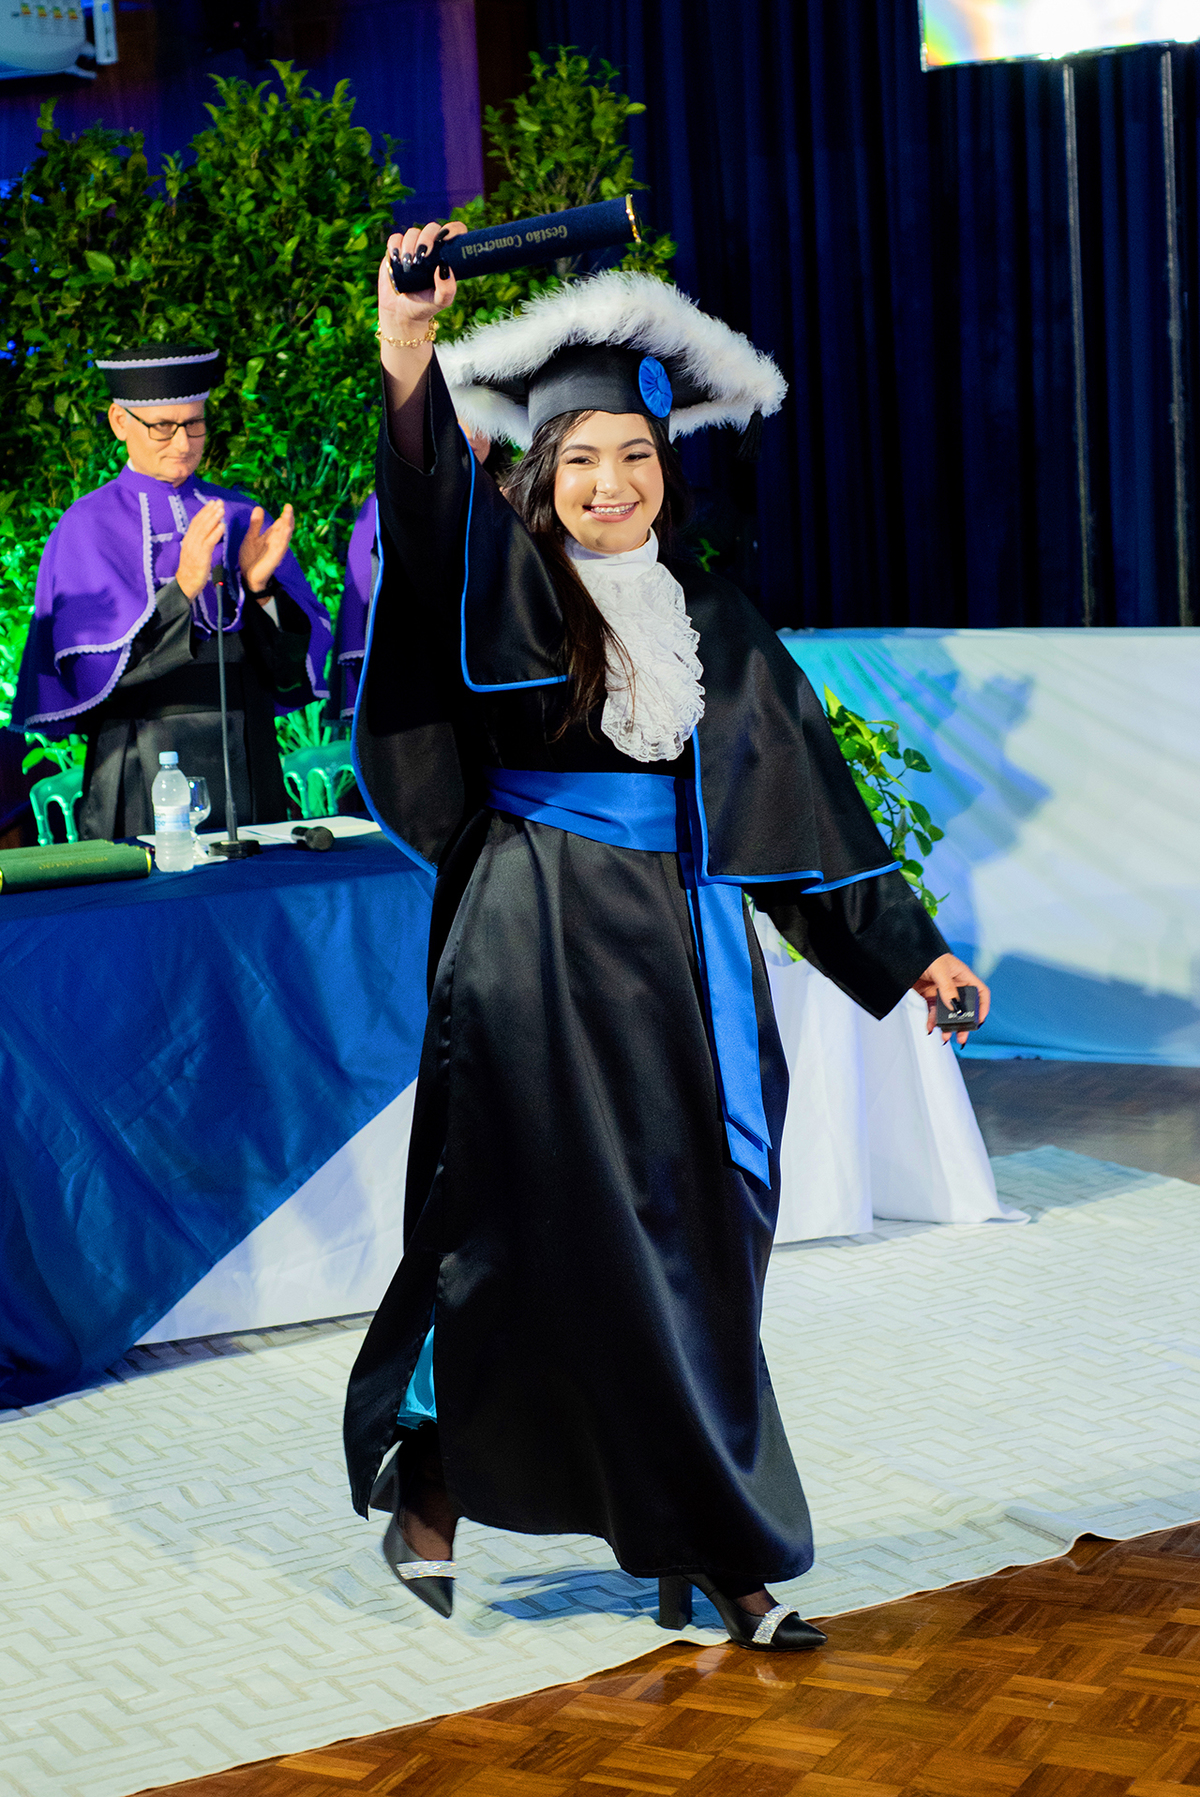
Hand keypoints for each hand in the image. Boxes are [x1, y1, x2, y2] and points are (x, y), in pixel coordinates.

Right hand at [175, 499, 224, 598]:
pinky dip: (215, 533)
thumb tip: (206, 532)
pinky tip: (222, 526)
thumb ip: (199, 542)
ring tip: (221, 510)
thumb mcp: (194, 552)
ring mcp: (194, 549)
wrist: (186, 584)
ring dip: (213, 519)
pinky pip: (208, 543)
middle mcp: (190, 542)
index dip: (204, 511)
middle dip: (210, 511)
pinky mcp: (200, 557)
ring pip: (204, 530)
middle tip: (219, 502)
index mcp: (188, 540)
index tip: (212, 503)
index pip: (196, 522)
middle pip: (200, 523)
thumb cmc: (192, 570)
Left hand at [239, 503, 293, 595]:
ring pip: (284, 536)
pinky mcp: (274, 558)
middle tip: (289, 507)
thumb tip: (259, 508)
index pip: (281, 524)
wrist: (248, 576)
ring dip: (287, 526)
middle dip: (288, 518)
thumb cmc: (251, 558)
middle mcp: (277, 542)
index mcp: (272, 537)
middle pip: (285, 528)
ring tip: (288, 515)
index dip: (285, 515)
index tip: (288, 505)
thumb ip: (256, 524)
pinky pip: (280, 547)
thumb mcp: (251, 537)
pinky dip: (283, 539)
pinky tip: (285, 531)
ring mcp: (277, 550)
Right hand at [376, 217, 467, 348]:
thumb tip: (444, 267)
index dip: (453, 230)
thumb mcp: (441, 301)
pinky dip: (395, 246)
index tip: (447, 239)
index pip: (454, 232)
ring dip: (410, 246)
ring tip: (409, 266)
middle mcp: (431, 248)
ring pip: (413, 232)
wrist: (401, 312)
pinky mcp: (395, 250)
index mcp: (446, 255)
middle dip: (427, 238)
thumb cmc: (425, 306)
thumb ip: (447, 288)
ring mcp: (413, 247)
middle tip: (423, 257)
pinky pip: (395, 238)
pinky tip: (397, 260)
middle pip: (432, 228)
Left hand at [912, 952, 990, 1045]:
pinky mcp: (928, 995)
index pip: (979, 992)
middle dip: (963, 1022)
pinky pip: (933, 1011)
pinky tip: (931, 1028)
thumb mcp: (940, 970)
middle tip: (961, 1035)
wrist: (901, 953)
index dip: (982, 1006)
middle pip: (964, 1007)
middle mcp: (954, 984)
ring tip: (945, 1036)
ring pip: (948, 1012)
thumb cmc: (925, 953)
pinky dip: (932, 1021)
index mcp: (962, 975)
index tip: (979, 1021)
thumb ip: (948, 989)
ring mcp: (941, 991)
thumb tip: (954, 1007)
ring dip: (947, 1025)